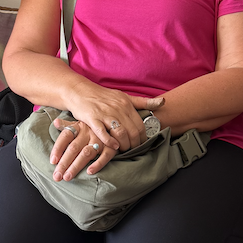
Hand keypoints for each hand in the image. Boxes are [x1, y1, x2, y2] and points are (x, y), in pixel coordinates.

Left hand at [49, 119, 115, 181]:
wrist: (116, 122)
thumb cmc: (93, 126)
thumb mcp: (81, 122)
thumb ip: (67, 125)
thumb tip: (55, 122)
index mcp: (79, 127)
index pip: (65, 136)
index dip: (58, 148)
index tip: (52, 161)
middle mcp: (88, 133)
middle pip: (73, 148)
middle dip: (64, 163)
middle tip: (57, 176)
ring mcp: (100, 140)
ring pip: (86, 153)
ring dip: (76, 166)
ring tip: (68, 177)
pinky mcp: (111, 147)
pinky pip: (105, 156)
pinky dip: (97, 164)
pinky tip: (89, 172)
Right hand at [50, 91, 164, 181]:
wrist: (80, 91)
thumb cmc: (103, 96)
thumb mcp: (124, 96)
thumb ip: (142, 102)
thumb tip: (163, 102)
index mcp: (126, 104)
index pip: (140, 125)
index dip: (142, 138)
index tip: (141, 145)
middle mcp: (117, 108)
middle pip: (132, 131)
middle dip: (134, 144)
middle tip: (132, 150)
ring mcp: (104, 113)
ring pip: (120, 133)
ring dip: (124, 145)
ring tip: (123, 150)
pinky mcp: (92, 118)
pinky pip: (103, 133)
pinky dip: (110, 142)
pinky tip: (113, 146)